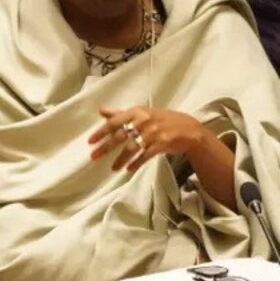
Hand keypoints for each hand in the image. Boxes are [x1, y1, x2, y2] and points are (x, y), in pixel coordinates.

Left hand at [89, 107, 212, 172]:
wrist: (190, 129)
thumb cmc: (163, 120)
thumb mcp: (143, 113)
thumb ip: (121, 114)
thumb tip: (101, 111)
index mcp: (138, 112)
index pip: (115, 121)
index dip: (101, 131)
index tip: (90, 141)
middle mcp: (144, 121)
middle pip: (120, 136)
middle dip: (105, 147)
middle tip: (94, 157)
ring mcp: (154, 132)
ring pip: (132, 148)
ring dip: (120, 159)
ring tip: (113, 168)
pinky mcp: (162, 144)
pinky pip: (145, 156)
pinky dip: (136, 163)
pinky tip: (128, 169)